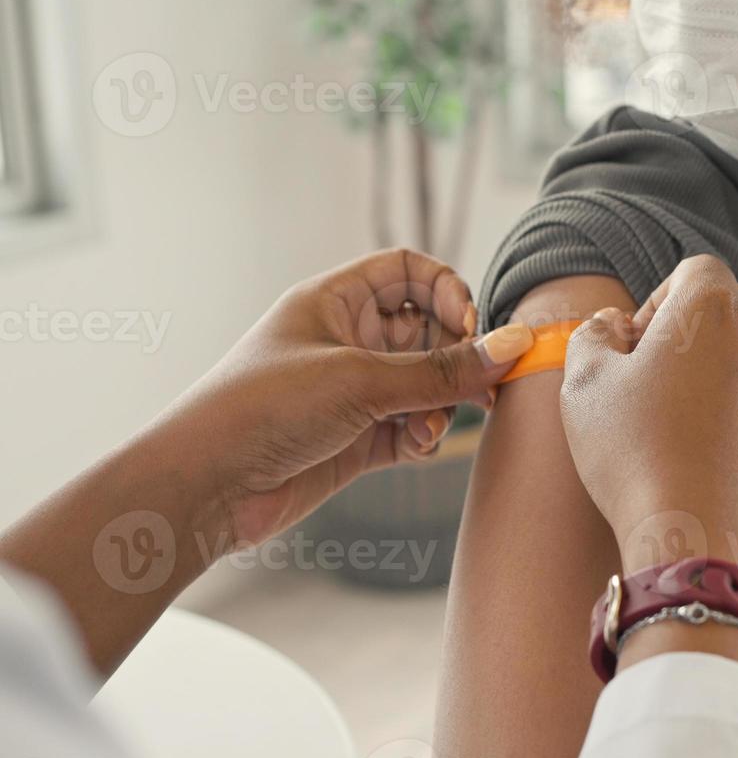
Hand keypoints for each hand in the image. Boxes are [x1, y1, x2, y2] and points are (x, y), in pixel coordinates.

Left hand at [169, 248, 535, 547]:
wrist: (205, 486)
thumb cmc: (261, 409)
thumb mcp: (361, 379)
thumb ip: (443, 369)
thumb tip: (513, 346)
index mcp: (335, 302)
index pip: (409, 271)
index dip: (446, 290)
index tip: (468, 324)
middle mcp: (347, 340)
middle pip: (428, 329)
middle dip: (457, 357)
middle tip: (476, 384)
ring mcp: (354, 391)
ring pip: (427, 383)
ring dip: (442, 403)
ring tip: (432, 424)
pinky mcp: (358, 438)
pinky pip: (414, 426)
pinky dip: (424, 435)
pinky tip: (414, 445)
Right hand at [558, 255, 737, 576]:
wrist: (705, 538)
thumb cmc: (638, 454)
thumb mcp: (585, 384)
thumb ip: (594, 335)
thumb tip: (613, 325)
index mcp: (715, 306)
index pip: (694, 272)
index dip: (660, 303)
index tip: (637, 349)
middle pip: (734, 310)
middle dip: (697, 336)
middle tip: (658, 386)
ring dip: (725, 379)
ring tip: (684, 430)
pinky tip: (716, 461)